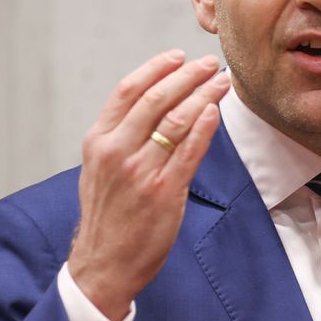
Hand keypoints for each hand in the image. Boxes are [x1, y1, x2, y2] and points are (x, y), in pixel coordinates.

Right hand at [67, 49, 230, 320]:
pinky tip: (216, 110)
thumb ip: (121, 137)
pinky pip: (189, 150)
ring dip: (203, 95)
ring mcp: (140, 171)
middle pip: (156, 98)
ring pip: (176, 119)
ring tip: (221, 82)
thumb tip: (157, 104)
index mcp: (98, 141)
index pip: (128, 90)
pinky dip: (204, 126)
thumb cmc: (106, 215)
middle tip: (209, 64)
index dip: (156, 68)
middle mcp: (117, 151)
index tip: (178, 56)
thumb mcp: (99, 169)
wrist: (103, 264)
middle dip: (188, 75)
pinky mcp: (164, 192)